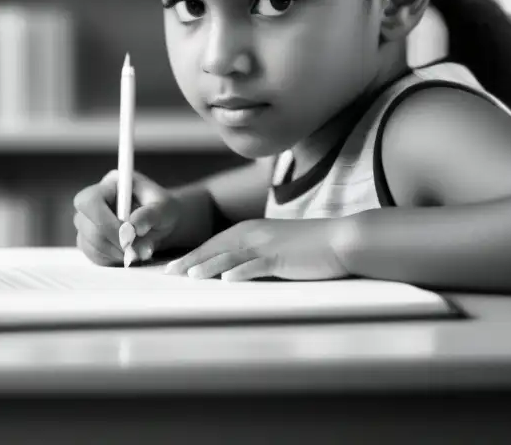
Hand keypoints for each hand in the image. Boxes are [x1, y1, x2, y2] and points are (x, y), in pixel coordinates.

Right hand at [73, 169, 181, 265]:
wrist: (161, 223)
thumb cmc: (162, 210)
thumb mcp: (164, 207)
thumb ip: (151, 214)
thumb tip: (135, 226)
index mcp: (110, 185)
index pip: (90, 201)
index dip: (104, 222)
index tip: (128, 236)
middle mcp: (93, 201)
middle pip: (85, 225)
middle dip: (112, 242)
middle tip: (135, 249)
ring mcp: (87, 221)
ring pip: (86, 243)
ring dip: (113, 252)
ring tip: (136, 251)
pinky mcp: (88, 240)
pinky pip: (91, 255)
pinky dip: (110, 259)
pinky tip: (126, 254)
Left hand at [162, 218, 350, 281]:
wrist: (341, 239)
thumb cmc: (310, 246)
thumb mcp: (275, 247)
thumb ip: (254, 255)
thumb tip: (232, 271)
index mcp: (251, 230)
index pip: (215, 244)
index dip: (194, 255)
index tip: (174, 267)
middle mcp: (255, 234)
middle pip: (217, 248)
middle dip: (192, 260)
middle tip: (169, 272)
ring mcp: (268, 245)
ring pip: (232, 255)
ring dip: (210, 265)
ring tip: (190, 275)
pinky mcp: (282, 258)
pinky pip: (258, 265)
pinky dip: (242, 272)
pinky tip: (228, 280)